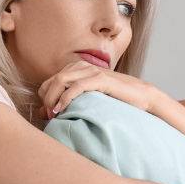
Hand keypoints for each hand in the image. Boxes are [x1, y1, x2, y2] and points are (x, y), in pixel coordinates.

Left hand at [37, 61, 164, 120]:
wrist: (142, 97)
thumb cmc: (116, 101)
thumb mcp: (87, 101)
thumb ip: (67, 103)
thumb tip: (43, 114)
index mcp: (77, 70)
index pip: (49, 81)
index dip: (44, 98)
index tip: (48, 115)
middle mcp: (82, 67)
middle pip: (51, 80)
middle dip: (46, 99)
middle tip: (49, 116)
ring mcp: (91, 71)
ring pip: (60, 80)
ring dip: (52, 98)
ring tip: (54, 114)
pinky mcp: (100, 79)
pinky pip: (76, 86)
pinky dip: (65, 98)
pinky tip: (62, 109)